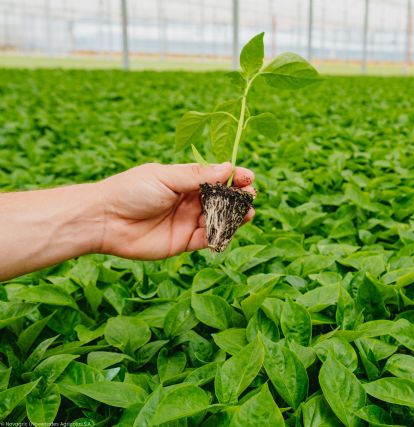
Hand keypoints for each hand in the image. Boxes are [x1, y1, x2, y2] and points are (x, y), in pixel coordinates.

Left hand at [97, 162, 254, 259]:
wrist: (105, 220)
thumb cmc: (131, 191)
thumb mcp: (166, 177)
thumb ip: (197, 176)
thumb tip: (228, 167)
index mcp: (184, 180)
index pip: (215, 178)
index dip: (233, 178)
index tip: (249, 178)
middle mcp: (188, 201)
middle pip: (221, 199)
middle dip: (238, 197)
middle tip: (250, 196)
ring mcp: (187, 222)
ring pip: (218, 219)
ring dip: (235, 217)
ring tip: (248, 213)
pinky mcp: (183, 242)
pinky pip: (208, 239)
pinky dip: (221, 235)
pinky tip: (230, 229)